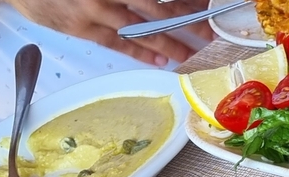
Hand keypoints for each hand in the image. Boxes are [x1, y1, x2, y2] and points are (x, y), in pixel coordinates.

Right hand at [11, 0, 216, 66]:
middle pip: (155, 5)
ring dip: (169, 38)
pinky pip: (116, 42)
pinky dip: (140, 51)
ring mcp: (93, 9)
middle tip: (207, 27)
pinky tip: (161, 59)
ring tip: (192, 48)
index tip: (203, 4)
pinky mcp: (81, 28)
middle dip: (185, 17)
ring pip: (140, 26)